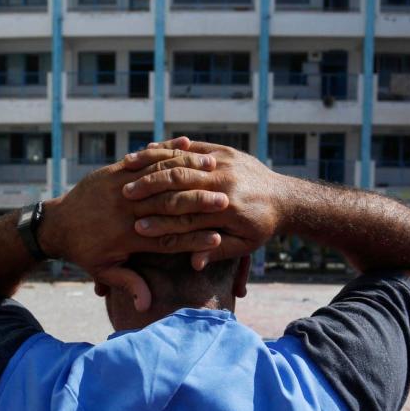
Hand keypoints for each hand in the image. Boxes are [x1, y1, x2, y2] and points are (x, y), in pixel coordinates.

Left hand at [38, 148, 228, 310]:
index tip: (218, 239)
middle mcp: (126, 211)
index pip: (169, 239)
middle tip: (226, 202)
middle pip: (170, 206)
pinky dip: (165, 151)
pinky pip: (144, 159)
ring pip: (160, 177)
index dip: (194, 239)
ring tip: (215, 169)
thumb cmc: (82, 251)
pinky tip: (187, 145)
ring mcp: (120, 188)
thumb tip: (145, 305)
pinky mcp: (114, 171)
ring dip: (188, 171)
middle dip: (199, 203)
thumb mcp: (103, 270)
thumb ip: (127, 284)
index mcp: (128, 238)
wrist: (56, 224)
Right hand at [122, 138, 284, 268]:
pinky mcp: (224, 151)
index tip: (136, 229)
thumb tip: (193, 263)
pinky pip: (191, 147)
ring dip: (153, 166)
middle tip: (123, 196)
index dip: (161, 223)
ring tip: (127, 171)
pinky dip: (168, 149)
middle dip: (149, 190)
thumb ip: (217, 253)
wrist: (286, 198)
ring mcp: (225, 162)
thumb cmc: (262, 227)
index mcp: (228, 209)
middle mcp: (225, 182)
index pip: (186, 216)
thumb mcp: (244, 245)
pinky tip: (145, 151)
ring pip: (182, 162)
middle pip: (179, 185)